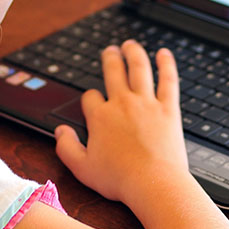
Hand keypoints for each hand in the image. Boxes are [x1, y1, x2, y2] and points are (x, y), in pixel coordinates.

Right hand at [54, 40, 187, 203]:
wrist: (153, 184)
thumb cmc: (119, 179)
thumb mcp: (82, 168)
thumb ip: (66, 148)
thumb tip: (60, 131)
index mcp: (100, 117)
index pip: (90, 97)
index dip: (91, 99)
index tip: (94, 103)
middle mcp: (122, 104)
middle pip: (113, 72)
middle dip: (110, 59)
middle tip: (110, 51)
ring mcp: (146, 104)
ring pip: (139, 68)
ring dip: (134, 53)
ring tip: (130, 44)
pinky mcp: (168, 109)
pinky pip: (168, 80)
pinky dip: (166, 65)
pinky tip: (164, 54)